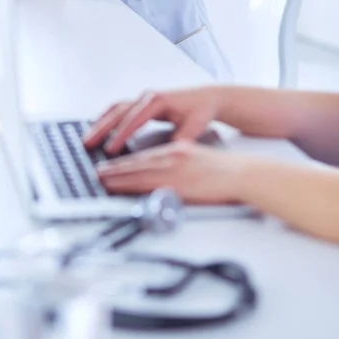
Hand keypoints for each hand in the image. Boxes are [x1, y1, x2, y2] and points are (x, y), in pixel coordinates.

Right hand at [84, 87, 219, 154]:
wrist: (206, 98)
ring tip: (86, 139)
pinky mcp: (140, 103)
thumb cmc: (200, 112)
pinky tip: (97, 131)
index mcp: (158, 101)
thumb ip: (182, 138)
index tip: (110, 150)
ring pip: (115, 109)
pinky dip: (106, 119)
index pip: (134, 119)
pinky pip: (119, 110)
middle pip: (118, 111)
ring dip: (100, 123)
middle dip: (101, 128)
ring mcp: (142, 98)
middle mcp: (147, 97)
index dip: (121, 135)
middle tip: (86, 143)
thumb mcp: (195, 126)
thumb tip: (171, 151)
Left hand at [97, 140, 246, 201]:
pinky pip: (148, 184)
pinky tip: (120, 188)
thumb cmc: (223, 171)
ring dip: (118, 176)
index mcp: (177, 149)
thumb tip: (164, 174)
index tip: (112, 166)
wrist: (241, 174)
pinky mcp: (178, 183)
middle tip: (97, 172)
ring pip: (139, 172)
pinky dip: (131, 185)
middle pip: (138, 162)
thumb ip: (179, 164)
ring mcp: (174, 169)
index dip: (127, 161)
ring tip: (101, 180)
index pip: (146, 156)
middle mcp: (172, 156)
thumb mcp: (197, 158)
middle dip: (115, 168)